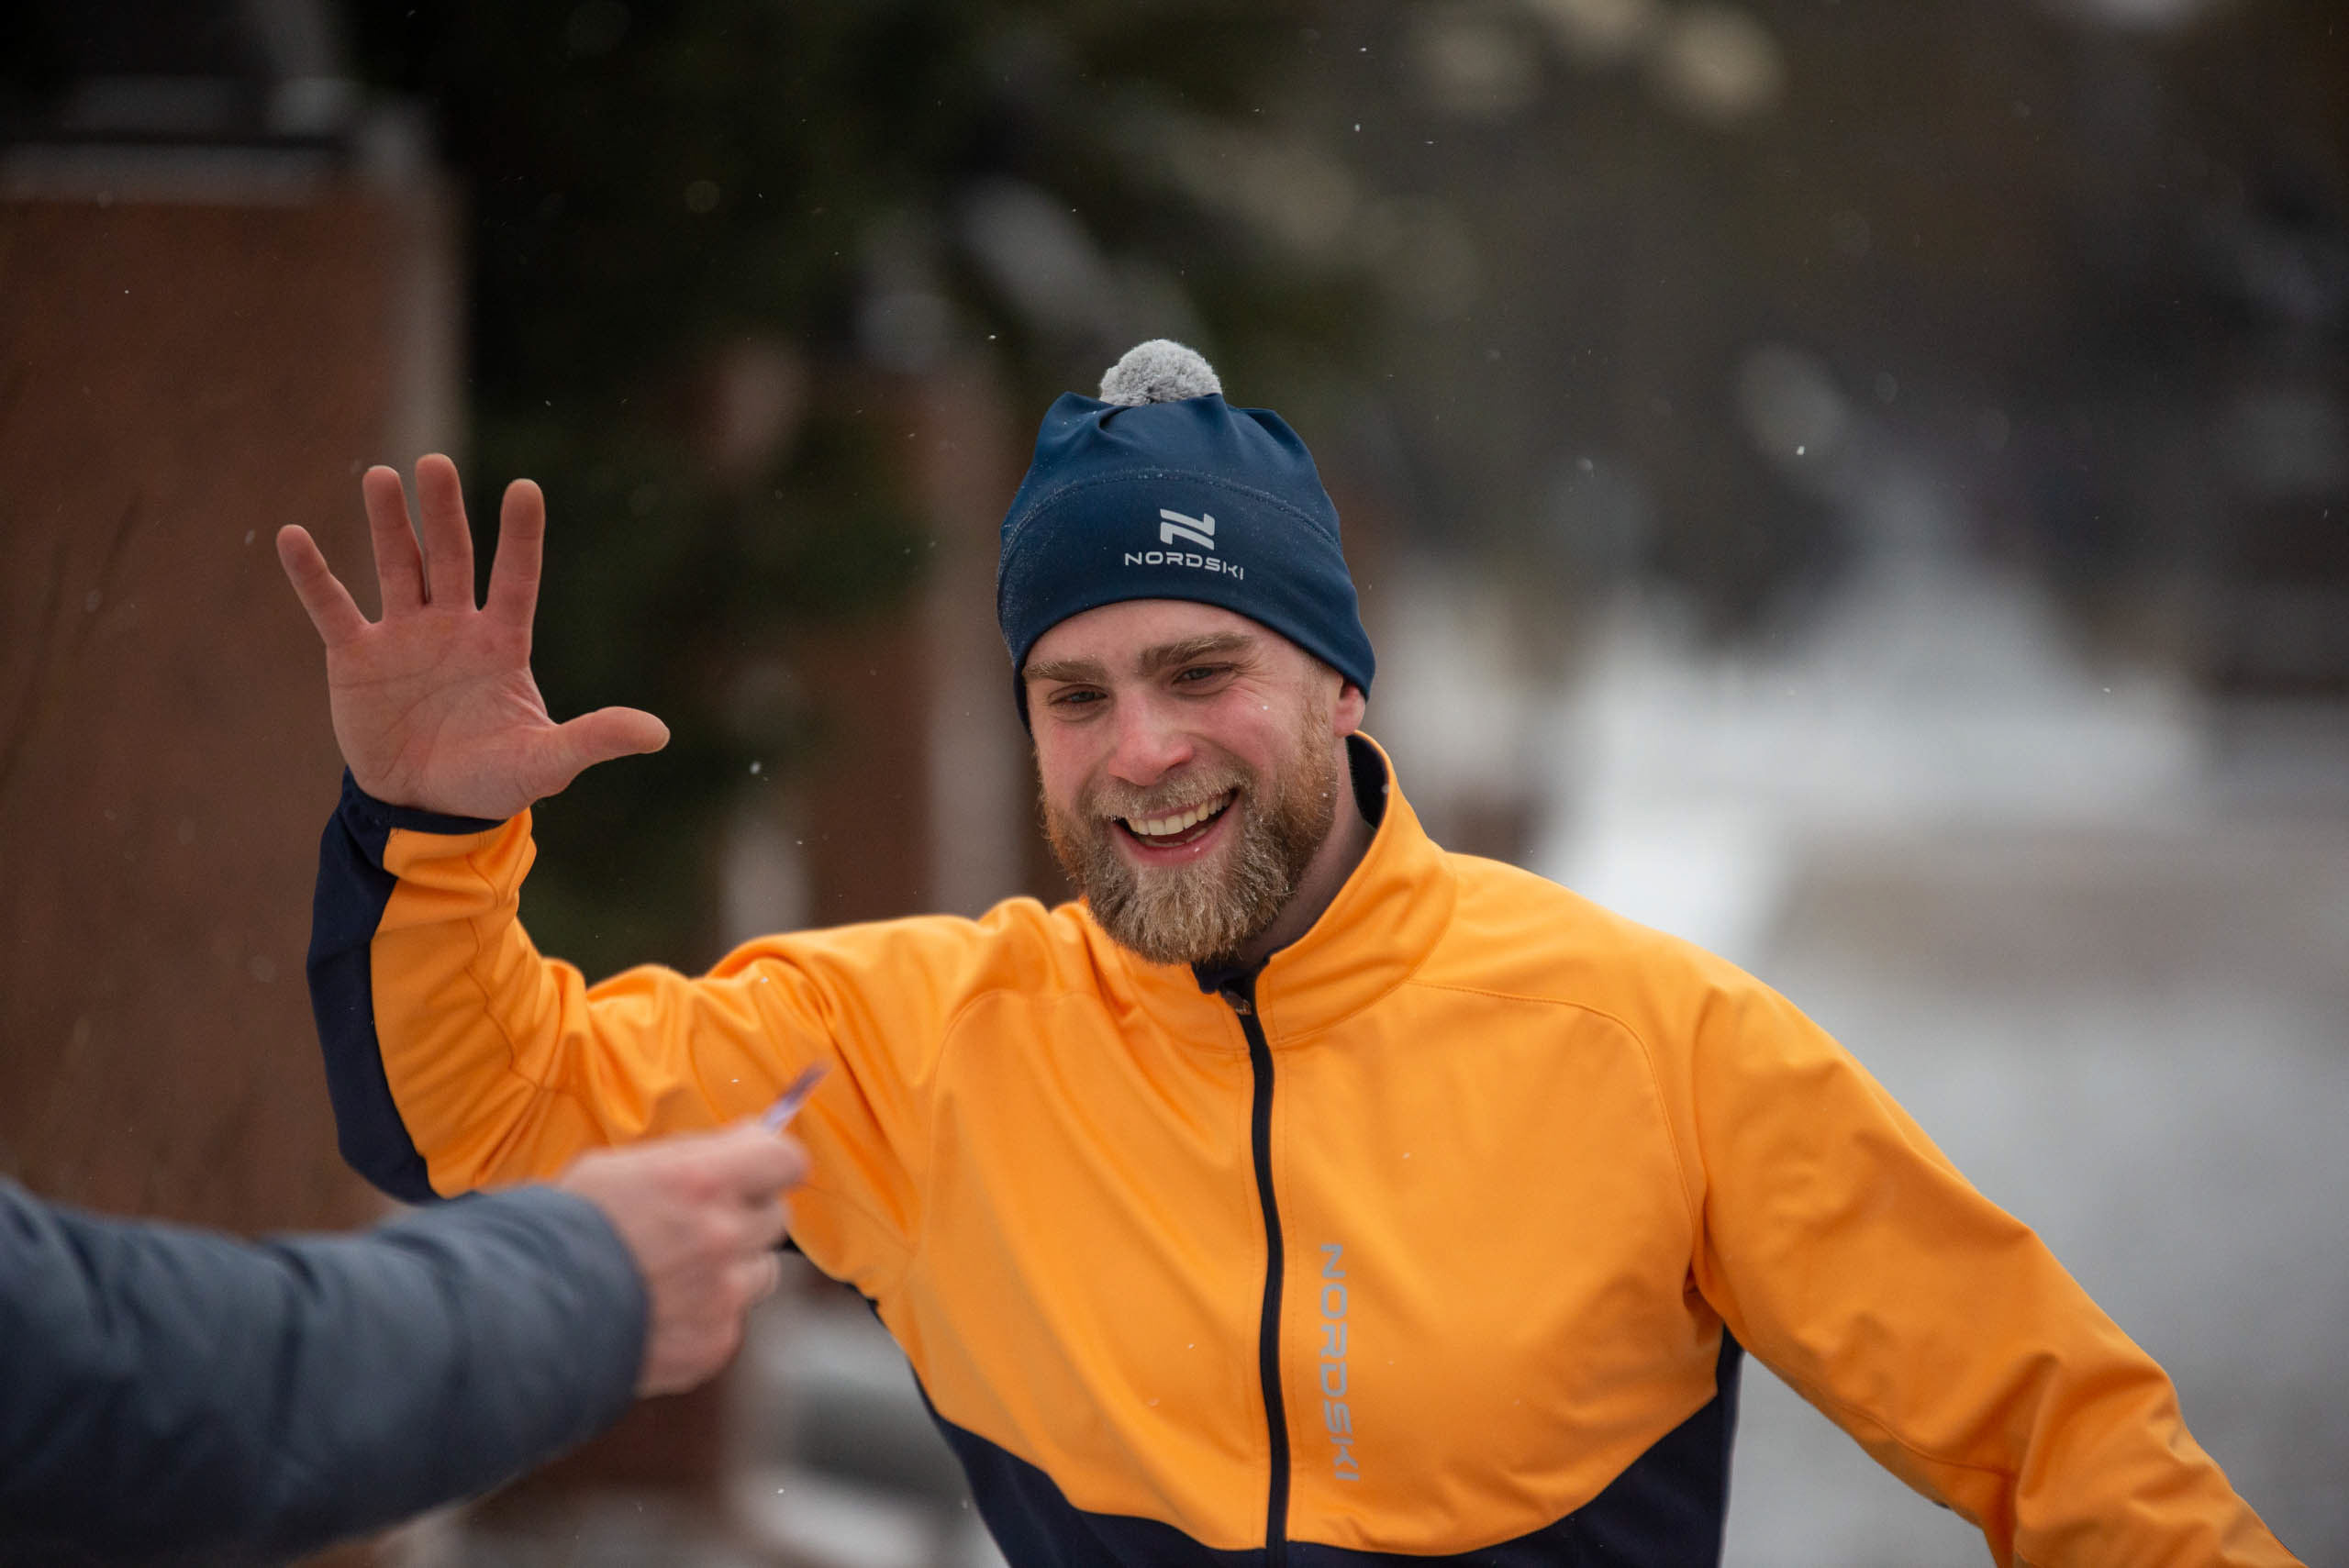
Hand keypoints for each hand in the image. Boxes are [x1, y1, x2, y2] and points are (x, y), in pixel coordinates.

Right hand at [276, 453, 668, 819]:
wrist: (428, 808)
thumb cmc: (493, 779)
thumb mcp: (546, 763)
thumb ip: (594, 739)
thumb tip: (660, 733)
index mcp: (502, 643)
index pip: (517, 578)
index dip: (520, 536)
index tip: (525, 488)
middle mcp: (454, 626)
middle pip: (451, 557)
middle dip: (443, 512)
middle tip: (434, 464)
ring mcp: (403, 635)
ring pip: (397, 566)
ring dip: (388, 524)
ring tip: (382, 476)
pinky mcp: (355, 656)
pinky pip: (332, 607)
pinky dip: (313, 575)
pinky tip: (293, 537)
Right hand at [556, 1122, 809, 1396]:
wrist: (524, 1318)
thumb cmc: (563, 1232)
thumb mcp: (621, 1168)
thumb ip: (692, 1156)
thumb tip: (749, 1139)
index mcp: (700, 1181)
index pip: (785, 1160)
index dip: (773, 1163)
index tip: (759, 1169)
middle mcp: (721, 1237)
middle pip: (775, 1217)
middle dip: (746, 1215)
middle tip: (702, 1223)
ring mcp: (721, 1297)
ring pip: (760, 1272)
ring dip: (732, 1268)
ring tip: (675, 1274)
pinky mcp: (712, 1344)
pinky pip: (731, 1321)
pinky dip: (706, 1316)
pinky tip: (660, 1312)